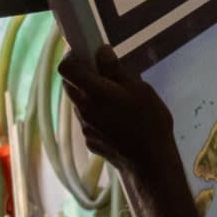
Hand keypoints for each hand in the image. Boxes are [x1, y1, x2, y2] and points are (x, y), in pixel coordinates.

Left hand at [58, 45, 175, 181]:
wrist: (150, 164)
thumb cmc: (149, 122)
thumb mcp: (139, 89)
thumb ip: (116, 71)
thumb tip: (101, 52)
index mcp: (93, 92)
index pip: (66, 68)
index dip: (72, 57)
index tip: (88, 53)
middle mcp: (83, 109)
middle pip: (69, 85)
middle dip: (81, 75)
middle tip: (104, 75)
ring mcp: (84, 127)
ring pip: (79, 103)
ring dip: (90, 96)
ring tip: (115, 100)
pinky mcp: (90, 141)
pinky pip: (88, 120)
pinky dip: (96, 114)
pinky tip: (117, 121)